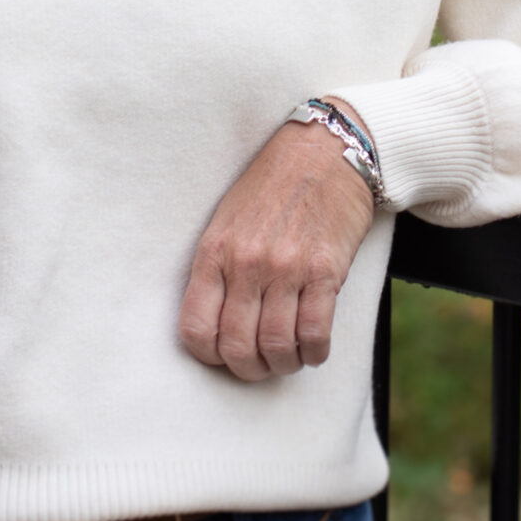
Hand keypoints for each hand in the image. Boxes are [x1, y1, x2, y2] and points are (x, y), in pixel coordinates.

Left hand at [178, 104, 377, 381]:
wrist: (324, 151)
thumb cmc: (272, 187)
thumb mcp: (227, 220)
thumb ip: (218, 269)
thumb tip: (216, 325)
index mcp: (215, 252)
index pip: (196, 329)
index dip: (209, 356)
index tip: (223, 354)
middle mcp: (246, 263)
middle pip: (237, 348)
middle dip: (248, 369)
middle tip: (259, 365)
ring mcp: (286, 268)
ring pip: (276, 347)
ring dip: (283, 364)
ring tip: (288, 357)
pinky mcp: (325, 270)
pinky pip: (315, 333)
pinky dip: (313, 352)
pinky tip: (313, 347)